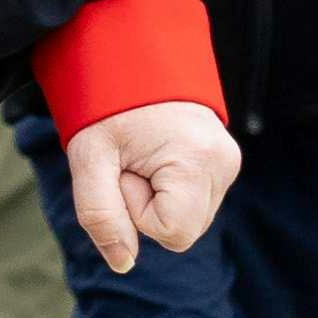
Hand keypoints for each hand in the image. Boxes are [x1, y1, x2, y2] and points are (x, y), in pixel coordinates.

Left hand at [55, 98, 241, 272]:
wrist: (130, 54)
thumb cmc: (106, 105)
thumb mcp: (89, 159)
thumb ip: (101, 215)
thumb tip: (123, 263)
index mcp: (198, 161)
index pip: (171, 233)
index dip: (137, 212)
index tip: (124, 170)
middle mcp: (225, 163)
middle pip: (183, 230)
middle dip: (148, 206)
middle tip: (131, 160)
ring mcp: (229, 161)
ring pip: (189, 218)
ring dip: (158, 197)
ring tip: (143, 154)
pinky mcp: (224, 160)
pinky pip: (194, 201)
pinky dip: (170, 189)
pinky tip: (157, 155)